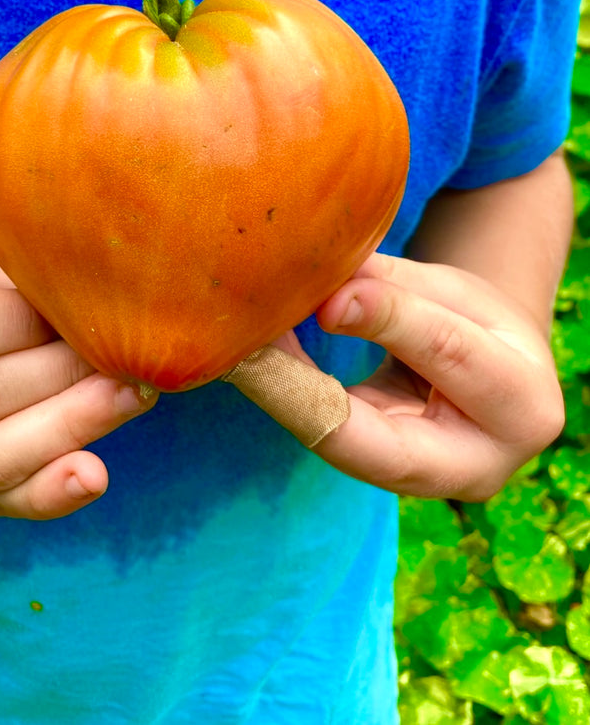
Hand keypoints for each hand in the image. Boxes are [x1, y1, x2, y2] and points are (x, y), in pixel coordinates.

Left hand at [271, 253, 564, 500]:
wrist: (491, 382)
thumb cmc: (476, 326)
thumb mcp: (452, 294)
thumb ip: (390, 289)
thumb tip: (318, 273)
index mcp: (522, 405)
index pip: (447, 354)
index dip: (386, 320)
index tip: (327, 297)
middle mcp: (480, 467)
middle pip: (389, 447)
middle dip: (311, 401)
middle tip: (251, 354)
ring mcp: (427, 488)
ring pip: (347, 452)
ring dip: (286, 401)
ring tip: (240, 354)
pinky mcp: (384, 482)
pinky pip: (331, 444)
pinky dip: (290, 403)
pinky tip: (253, 366)